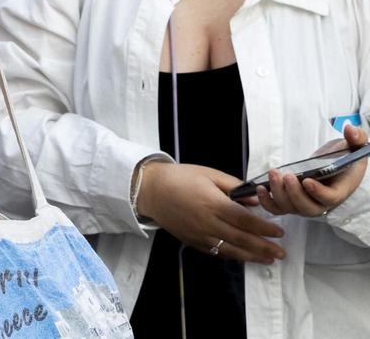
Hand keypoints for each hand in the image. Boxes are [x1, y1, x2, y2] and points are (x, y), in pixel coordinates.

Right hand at [137, 161, 286, 263]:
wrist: (151, 189)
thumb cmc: (180, 177)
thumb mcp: (209, 173)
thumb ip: (234, 186)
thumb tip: (255, 201)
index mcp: (213, 203)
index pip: (245, 221)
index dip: (265, 229)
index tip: (279, 232)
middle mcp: (207, 222)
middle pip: (242, 239)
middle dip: (264, 247)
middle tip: (281, 253)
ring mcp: (199, 234)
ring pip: (231, 250)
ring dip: (252, 256)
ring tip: (268, 259)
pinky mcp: (192, 241)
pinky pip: (216, 252)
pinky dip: (232, 255)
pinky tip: (243, 255)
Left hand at [251, 122, 368, 217]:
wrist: (334, 163)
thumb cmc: (345, 156)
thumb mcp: (355, 146)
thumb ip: (357, 138)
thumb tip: (351, 129)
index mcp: (340, 190)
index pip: (330, 198)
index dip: (319, 193)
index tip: (307, 180)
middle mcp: (322, 201)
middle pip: (308, 208)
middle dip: (294, 194)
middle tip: (286, 176)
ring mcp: (305, 202)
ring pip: (291, 208)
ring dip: (278, 194)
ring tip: (272, 174)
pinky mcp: (292, 200)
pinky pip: (278, 208)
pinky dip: (267, 202)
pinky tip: (260, 188)